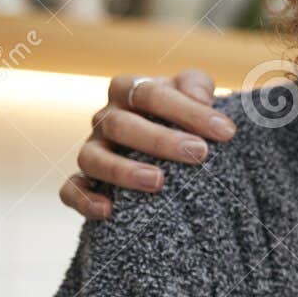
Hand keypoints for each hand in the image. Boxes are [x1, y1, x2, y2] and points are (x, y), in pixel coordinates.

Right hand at [60, 69, 235, 218]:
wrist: (173, 142)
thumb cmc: (184, 114)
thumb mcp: (195, 92)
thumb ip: (197, 86)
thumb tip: (200, 97)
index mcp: (129, 91)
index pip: (150, 94)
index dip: (188, 111)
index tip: (226, 131)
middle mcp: (106, 119)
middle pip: (121, 125)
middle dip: (161, 140)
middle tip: (199, 154)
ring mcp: (92, 149)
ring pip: (92, 158)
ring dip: (123, 170)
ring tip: (158, 182)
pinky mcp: (85, 180)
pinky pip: (71, 190)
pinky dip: (84, 199)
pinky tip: (109, 210)